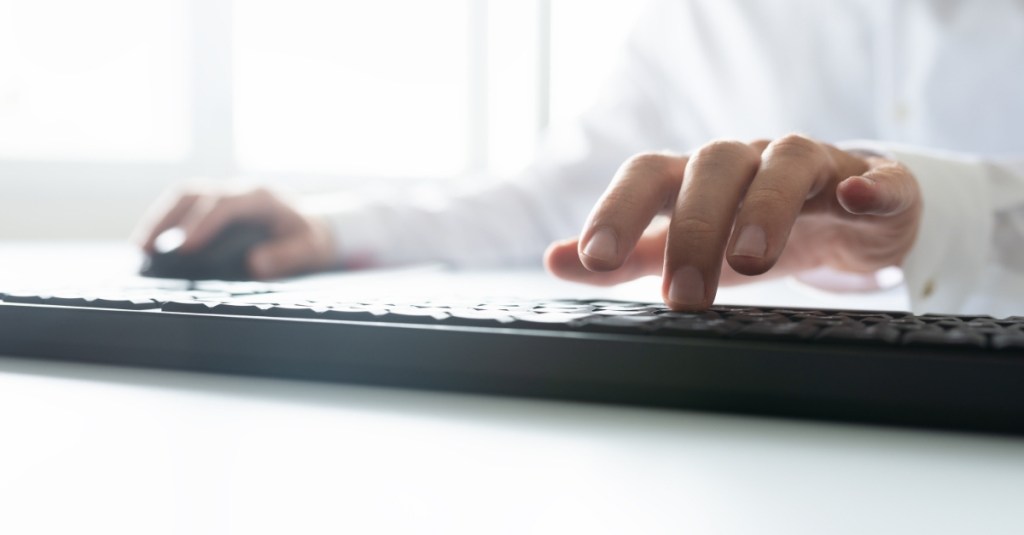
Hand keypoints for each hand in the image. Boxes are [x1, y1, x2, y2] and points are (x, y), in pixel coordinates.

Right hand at [134, 184, 337, 278]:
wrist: (313, 226)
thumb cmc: (310, 238)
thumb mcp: (310, 249)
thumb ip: (287, 256)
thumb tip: (256, 264)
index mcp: (261, 198)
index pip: (226, 204)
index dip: (203, 223)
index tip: (184, 248)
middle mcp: (238, 191)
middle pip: (194, 194)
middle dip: (167, 219)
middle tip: (146, 249)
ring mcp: (223, 195)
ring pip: (182, 197)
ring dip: (158, 220)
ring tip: (140, 249)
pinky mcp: (213, 206)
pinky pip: (183, 207)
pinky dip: (163, 223)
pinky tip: (149, 246)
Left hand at [544, 135, 921, 309]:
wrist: (845, 218)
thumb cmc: (752, 231)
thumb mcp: (685, 245)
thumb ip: (628, 254)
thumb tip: (555, 258)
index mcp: (696, 178)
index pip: (649, 177)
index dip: (618, 210)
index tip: (593, 258)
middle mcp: (749, 162)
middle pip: (713, 168)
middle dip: (693, 228)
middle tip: (683, 294)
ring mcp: (813, 167)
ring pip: (788, 163)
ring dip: (766, 206)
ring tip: (750, 261)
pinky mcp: (874, 184)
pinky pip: (878, 177)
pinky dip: (870, 185)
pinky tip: (858, 198)